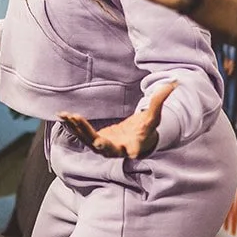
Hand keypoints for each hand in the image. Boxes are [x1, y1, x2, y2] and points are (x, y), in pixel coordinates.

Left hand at [60, 83, 175, 158]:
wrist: (135, 139)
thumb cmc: (146, 129)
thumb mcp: (154, 116)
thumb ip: (160, 101)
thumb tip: (174, 83)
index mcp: (134, 146)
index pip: (135, 151)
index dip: (134, 151)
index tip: (134, 153)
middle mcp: (117, 150)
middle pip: (106, 148)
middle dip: (99, 143)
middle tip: (95, 139)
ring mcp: (104, 147)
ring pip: (89, 141)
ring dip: (78, 129)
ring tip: (68, 116)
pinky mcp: (94, 142)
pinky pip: (81, 135)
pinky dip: (72, 126)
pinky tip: (63, 116)